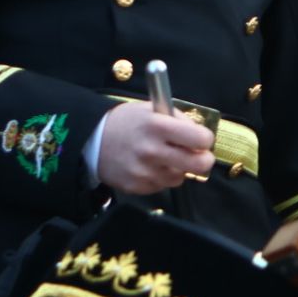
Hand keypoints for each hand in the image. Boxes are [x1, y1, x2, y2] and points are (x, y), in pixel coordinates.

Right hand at [96, 101, 215, 193]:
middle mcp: (152, 150)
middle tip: (198, 155)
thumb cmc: (128, 122)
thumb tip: (202, 137)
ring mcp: (144, 171)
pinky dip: (161, 177)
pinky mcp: (136, 187)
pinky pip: (163, 186)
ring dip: (179, 169)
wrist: (92, 140)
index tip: (201, 139)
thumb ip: (180, 121)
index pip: (201, 139)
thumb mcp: (154, 109)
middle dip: (203, 160)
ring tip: (164, 157)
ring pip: (181, 177)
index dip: (205, 139)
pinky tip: (150, 166)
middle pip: (199, 165)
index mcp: (158, 126)